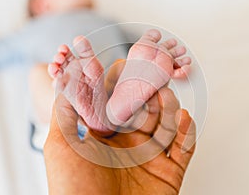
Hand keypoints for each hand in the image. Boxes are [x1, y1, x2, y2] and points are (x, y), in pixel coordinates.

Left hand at [44, 86, 195, 194]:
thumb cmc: (73, 188)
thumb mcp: (61, 144)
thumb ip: (65, 111)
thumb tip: (66, 81)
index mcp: (107, 138)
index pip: (121, 105)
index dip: (125, 86)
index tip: (129, 66)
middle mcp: (130, 146)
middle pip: (147, 112)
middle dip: (151, 94)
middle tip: (154, 77)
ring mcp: (150, 159)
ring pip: (167, 127)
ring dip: (169, 110)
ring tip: (167, 97)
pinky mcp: (168, 174)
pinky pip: (184, 151)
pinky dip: (187, 134)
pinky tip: (184, 119)